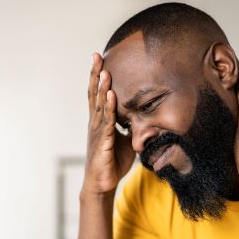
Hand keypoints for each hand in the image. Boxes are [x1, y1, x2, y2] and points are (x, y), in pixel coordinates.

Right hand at [82, 53, 135, 194]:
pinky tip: (111, 95)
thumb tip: (144, 117)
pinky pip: (106, 122)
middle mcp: (95, 123)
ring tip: (104, 71)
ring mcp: (97, 131)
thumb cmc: (112, 162)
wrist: (102, 184)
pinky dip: (109, 107)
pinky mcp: (101, 142)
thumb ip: (131, 127)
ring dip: (102, 87)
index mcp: (100, 121)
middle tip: (96, 55)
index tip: (99, 59)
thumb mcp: (126, 140)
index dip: (97, 77)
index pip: (97, 94)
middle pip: (94, 94)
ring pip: (99, 105)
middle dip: (95, 74)